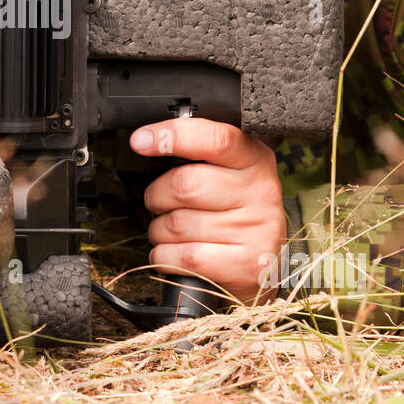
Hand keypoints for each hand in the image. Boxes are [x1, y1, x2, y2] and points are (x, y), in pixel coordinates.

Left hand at [130, 118, 284, 304]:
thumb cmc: (233, 214)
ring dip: (159, 231)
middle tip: (160, 202)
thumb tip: (147, 139)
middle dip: (157, 195)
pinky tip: (175, 253)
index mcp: (255, 160)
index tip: (141, 140)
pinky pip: (182, 256)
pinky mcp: (244, 265)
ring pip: (177, 224)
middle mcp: (260, 192)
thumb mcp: (228, 174)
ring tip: (172, 233)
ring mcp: (255, 230)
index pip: (215, 139)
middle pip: (185, 184)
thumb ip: (197, 153)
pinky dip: (165, 256)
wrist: (262, 267)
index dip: (173, 136)